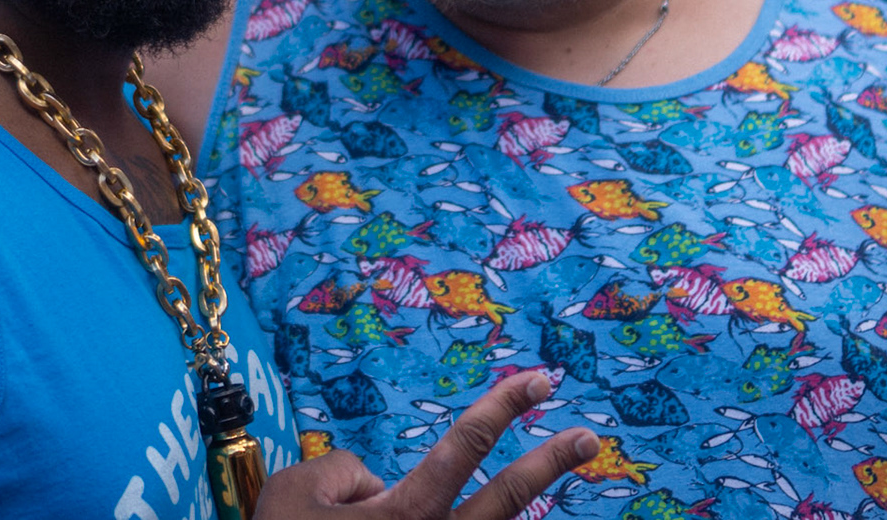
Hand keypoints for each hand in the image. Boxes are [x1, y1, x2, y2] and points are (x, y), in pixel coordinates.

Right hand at [254, 372, 595, 518]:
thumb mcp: (298, 490)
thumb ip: (345, 470)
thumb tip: (376, 484)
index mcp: (403, 514)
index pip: (466, 445)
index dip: (505, 406)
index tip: (538, 380)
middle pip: (507, 500)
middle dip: (550, 464)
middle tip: (588, 438)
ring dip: (523, 509)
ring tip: (553, 478)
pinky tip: (467, 510)